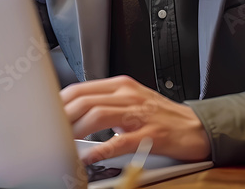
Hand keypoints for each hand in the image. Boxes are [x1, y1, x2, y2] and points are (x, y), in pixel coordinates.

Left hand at [61, 75, 210, 164]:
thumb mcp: (131, 102)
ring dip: (76, 131)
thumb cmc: (163, 116)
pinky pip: (121, 142)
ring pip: (98, 116)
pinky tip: (89, 158)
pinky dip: (101, 151)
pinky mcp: (151, 135)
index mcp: (121, 86)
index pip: (81, 89)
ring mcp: (140, 114)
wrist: (197, 126)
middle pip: (84, 101)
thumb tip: (74, 115)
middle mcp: (128, 95)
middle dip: (62, 117)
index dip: (59, 102)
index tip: (47, 115)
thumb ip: (105, 105)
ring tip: (64, 143)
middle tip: (50, 131)